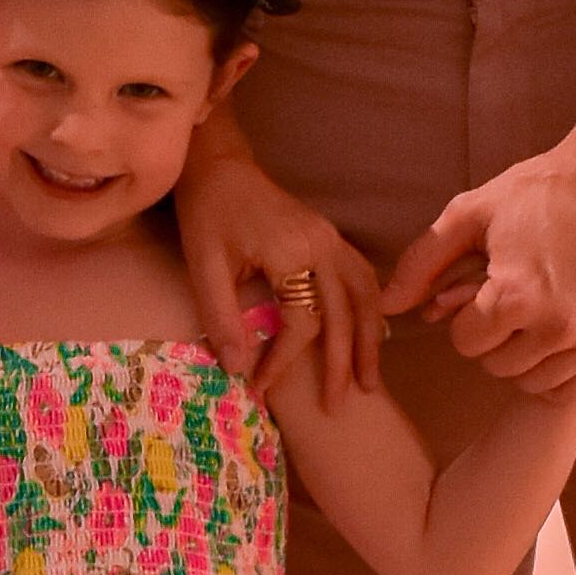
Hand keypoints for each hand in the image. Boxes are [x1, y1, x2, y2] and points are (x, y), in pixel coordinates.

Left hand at [176, 124, 383, 404]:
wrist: (219, 166)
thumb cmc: (207, 214)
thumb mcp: (203, 266)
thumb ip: (221, 317)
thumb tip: (237, 369)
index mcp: (292, 253)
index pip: (301, 322)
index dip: (283, 361)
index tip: (262, 387)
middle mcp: (322, 246)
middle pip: (345, 315)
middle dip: (341, 365)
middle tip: (337, 408)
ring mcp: (332, 239)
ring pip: (366, 296)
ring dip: (370, 340)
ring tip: (368, 381)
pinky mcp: (330, 236)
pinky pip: (363, 276)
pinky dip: (371, 307)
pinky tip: (370, 333)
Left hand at [385, 137, 575, 388]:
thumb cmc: (542, 191)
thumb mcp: (471, 214)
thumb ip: (421, 263)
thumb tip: (385, 307)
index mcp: (515, 296)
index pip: (465, 343)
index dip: (467, 313)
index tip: (486, 283)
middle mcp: (557, 327)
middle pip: (495, 366)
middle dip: (494, 334)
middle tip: (513, 293)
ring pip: (532, 380)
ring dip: (525, 353)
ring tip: (536, 308)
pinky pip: (570, 386)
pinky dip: (558, 366)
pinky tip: (560, 328)